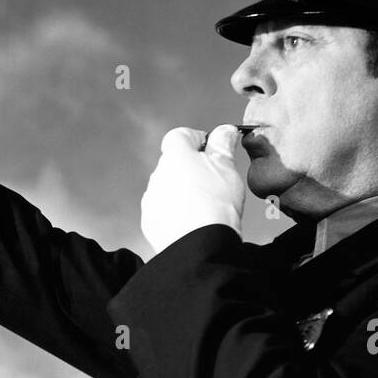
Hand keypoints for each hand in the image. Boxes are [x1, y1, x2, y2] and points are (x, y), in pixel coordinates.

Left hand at [140, 124, 245, 254]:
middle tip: (212, 181)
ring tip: (202, 206)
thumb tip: (224, 132)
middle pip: (173, 162)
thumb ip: (223, 145)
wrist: (200, 245)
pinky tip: (190, 221)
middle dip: (190, 168)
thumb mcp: (228, 168)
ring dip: (180, 191)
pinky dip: (173, 212)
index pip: (180, 136)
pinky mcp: (149, 221)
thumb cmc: (216, 206)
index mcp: (176, 156)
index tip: (210, 149)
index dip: (197, 140)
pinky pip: (161, 209)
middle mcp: (158, 174)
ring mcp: (151, 198)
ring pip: (166, 187)